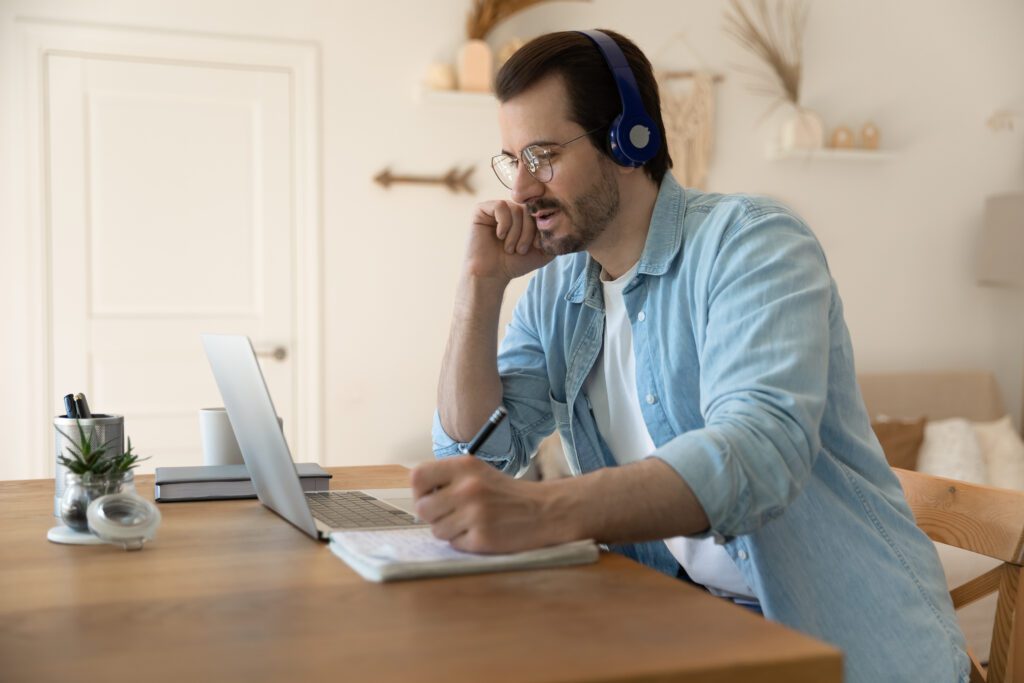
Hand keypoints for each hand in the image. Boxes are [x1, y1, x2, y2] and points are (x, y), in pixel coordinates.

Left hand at [410, 456, 569, 553]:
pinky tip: (482, 533)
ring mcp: (475, 514)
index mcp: (464, 466)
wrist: (543, 511)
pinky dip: (464, 542)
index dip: (420, 490)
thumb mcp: (478, 472)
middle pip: (423, 508)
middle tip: (452, 514)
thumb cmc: (505, 493)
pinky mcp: (482, 538)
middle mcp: (467, 488)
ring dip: (450, 530)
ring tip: (471, 523)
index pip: (418, 476)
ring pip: (437, 530)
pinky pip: (454, 544)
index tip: (432, 496)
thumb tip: (417, 497)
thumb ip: (448, 479)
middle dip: (433, 515)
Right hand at [464, 200, 553, 283]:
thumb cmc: (515, 263)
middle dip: (528, 232)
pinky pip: (500, 206)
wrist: (492, 275)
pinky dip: (504, 224)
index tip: (536, 246)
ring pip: (516, 209)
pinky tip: (500, 236)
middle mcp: (511, 210)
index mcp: (524, 216)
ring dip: (516, 232)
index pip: (540, 210)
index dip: (540, 228)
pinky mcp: (481, 210)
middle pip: (529, 209)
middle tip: (521, 250)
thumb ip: (555, 236)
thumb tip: (564, 221)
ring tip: (510, 248)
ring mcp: (496, 209)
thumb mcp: (544, 251)